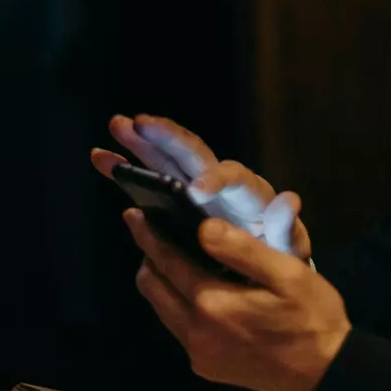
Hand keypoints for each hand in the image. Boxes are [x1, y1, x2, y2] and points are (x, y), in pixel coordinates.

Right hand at [91, 114, 310, 257]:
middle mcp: (220, 181)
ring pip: (167, 158)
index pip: (234, 177)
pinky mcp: (174, 196)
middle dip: (168, 139)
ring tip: (117, 126)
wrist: (262, 266)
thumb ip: (286, 229)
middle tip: (141, 124)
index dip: (215, 180)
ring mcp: (194, 186)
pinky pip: (148, 177)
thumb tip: (288, 201)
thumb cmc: (277, 257)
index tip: (195, 190)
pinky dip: (127, 166)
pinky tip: (102, 157)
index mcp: (248, 194)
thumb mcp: (288, 249)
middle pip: (195, 153)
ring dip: (141, 142)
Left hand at [124, 207, 349, 390]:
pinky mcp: (205, 366)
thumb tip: (202, 227)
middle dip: (148, 256)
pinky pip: (178, 327)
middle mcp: (196, 332)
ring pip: (161, 308)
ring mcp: (199, 353)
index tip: (134, 214)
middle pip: (152, 287)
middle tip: (151, 230)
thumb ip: (242, 249)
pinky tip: (194, 287)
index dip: (149, 235)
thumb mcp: (287, 273)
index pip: (167, 262)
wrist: (326, 373)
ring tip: (171, 254)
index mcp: (213, 304)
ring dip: (160, 280)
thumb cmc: (312, 316)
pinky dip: (175, 302)